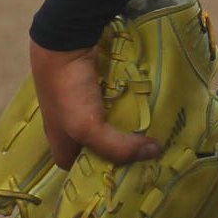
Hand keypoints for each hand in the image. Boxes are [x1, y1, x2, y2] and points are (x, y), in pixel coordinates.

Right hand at [29, 40, 160, 169]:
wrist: (63, 44)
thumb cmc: (69, 92)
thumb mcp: (88, 128)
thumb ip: (118, 147)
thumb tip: (154, 152)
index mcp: (61, 143)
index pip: (81, 169)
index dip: (102, 174)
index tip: (132, 173)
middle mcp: (70, 128)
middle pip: (99, 146)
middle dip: (122, 149)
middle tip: (151, 152)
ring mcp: (83, 106)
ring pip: (110, 124)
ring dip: (129, 127)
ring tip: (155, 133)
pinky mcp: (95, 88)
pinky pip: (115, 103)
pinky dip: (130, 106)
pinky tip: (149, 110)